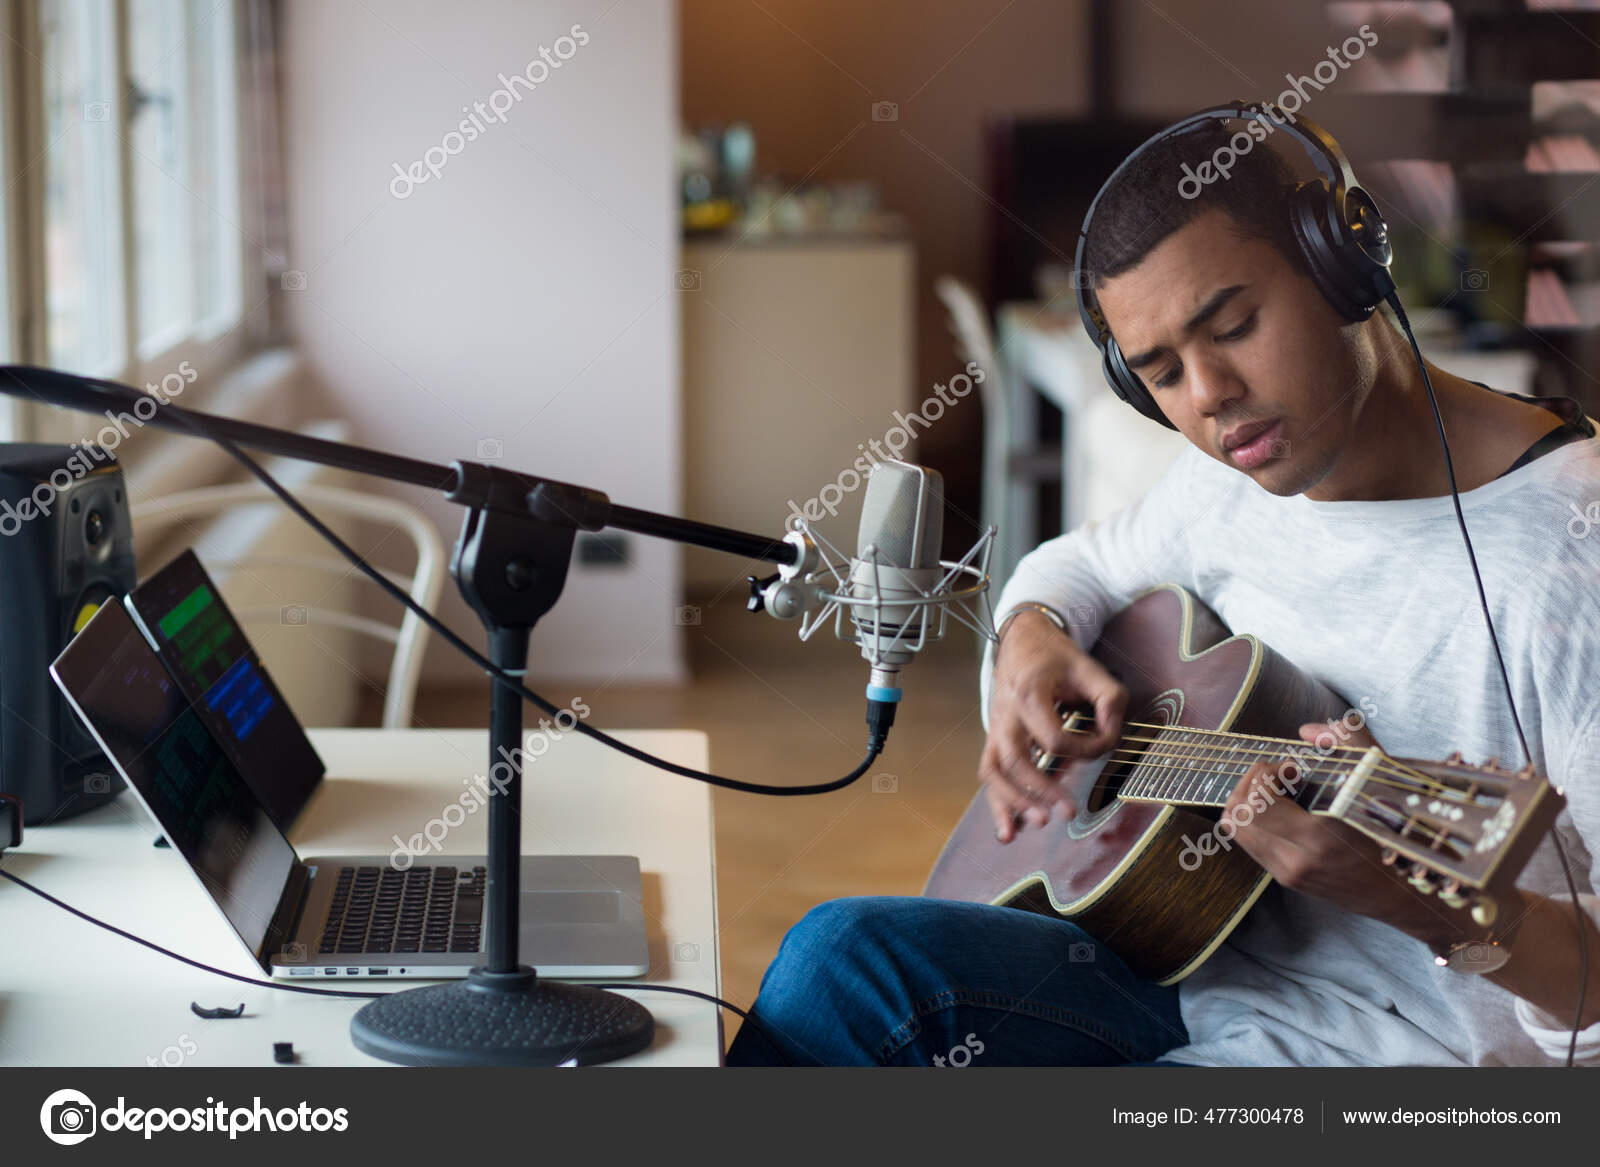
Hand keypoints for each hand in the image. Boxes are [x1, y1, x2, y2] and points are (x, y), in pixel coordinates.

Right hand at [980, 609, 1127, 843]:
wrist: (1022, 641)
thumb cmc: (1057, 657)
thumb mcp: (1092, 668)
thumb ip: (1110, 701)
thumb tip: (1109, 739)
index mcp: (1030, 693)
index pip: (1054, 738)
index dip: (1084, 750)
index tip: (1103, 744)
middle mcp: (1006, 714)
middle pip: (1015, 760)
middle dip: (1040, 790)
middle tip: (1067, 813)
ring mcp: (996, 728)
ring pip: (994, 771)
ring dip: (1013, 802)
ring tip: (1036, 825)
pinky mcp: (995, 740)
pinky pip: (990, 773)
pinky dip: (997, 805)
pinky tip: (1008, 833)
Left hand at [1222, 718, 1469, 945]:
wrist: (1410, 897)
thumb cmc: (1402, 837)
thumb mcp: (1384, 782)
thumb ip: (1350, 743)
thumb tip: (1308, 730)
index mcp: (1318, 838)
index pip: (1255, 801)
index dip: (1264, 773)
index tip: (1291, 768)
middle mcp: (1294, 861)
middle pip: (1235, 814)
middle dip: (1250, 784)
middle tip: (1281, 776)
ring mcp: (1287, 874)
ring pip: (1235, 830)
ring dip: (1250, 801)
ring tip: (1282, 793)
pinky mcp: (1286, 880)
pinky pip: (1250, 842)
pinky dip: (1256, 819)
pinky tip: (1287, 811)